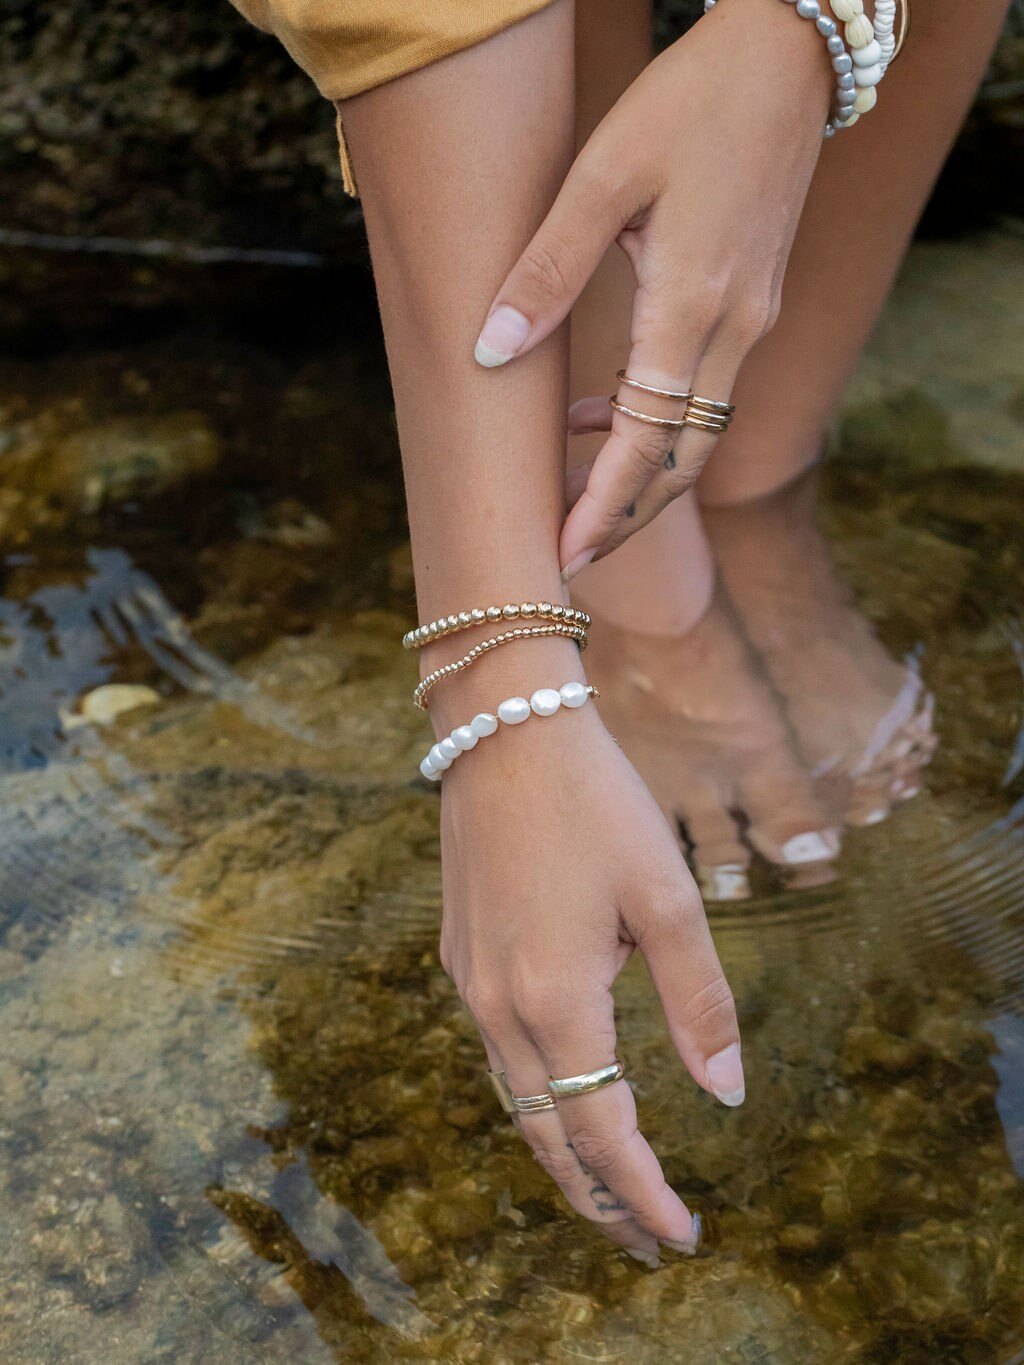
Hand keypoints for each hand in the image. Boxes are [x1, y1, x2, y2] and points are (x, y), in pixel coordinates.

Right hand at [437, 698, 743, 1258]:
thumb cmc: (596, 803)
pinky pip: (497, 1055)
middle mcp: (499, 1006)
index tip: (685, 1238)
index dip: (647, 1194)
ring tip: (610, 1189)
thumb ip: (700, 1000)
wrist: (504, 730)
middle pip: (546, 1136)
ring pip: (515, 1101)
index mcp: (556, 999)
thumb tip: (727, 1091)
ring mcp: (470, 982)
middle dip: (599, 1199)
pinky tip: (563, 1093)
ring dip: (562, 1154)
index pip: (604, 1132)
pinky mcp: (461, 955)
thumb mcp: (667, 896)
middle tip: (648, 1240)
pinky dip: (534, 1099)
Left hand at [473, 0, 831, 575]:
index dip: (604, 507)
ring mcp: (752, 320)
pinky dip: (652, 422)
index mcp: (693, 305)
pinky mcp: (754, 304)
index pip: (646, 441)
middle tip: (568, 553)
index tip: (564, 555)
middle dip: (626, 515)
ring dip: (637, 474)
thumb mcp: (603, 174)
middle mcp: (735, 329)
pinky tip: (593, 414)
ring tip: (568, 495)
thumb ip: (547, 267)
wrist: (789, 54)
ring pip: (697, 433)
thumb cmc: (691, 100)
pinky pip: (703, 391)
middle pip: (683, 461)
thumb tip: (492, 349)